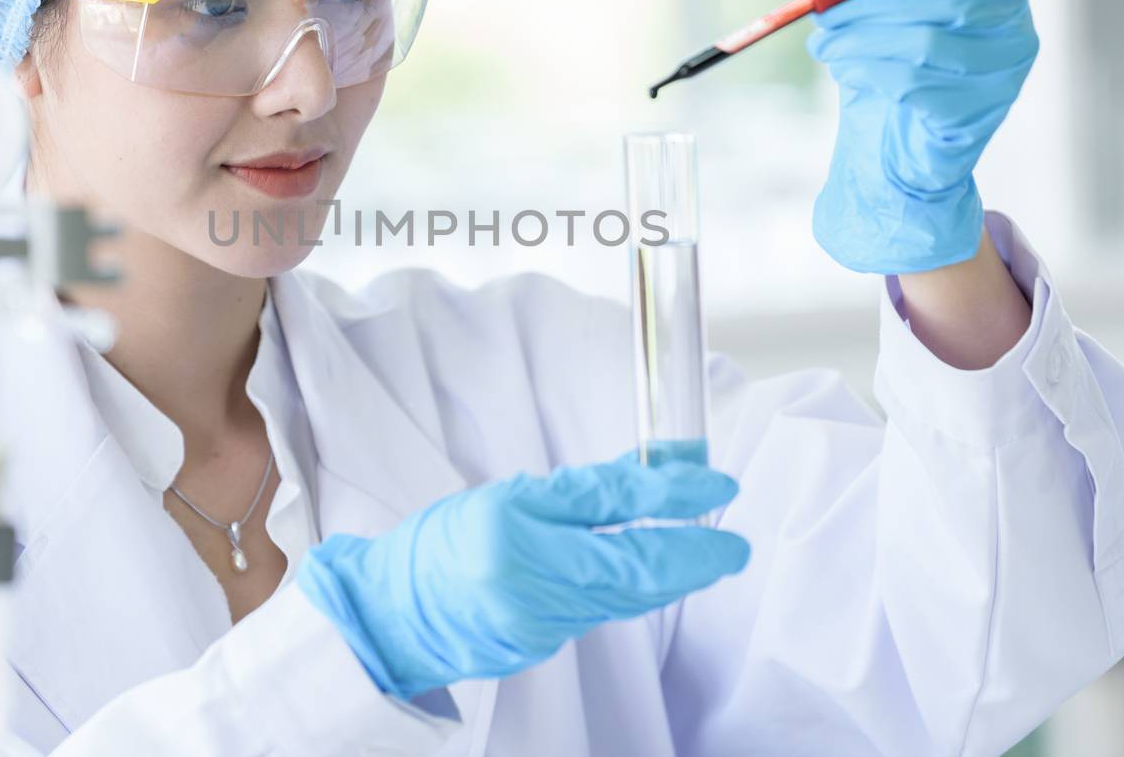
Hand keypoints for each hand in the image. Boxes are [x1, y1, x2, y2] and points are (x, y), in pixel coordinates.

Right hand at [295, 443, 747, 699]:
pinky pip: (602, 612)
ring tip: (706, 554)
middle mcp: (532, 583)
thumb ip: (575, 494)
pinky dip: (634, 592)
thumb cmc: (436, 549)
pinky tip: (653, 577)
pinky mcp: (544, 645)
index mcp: (515, 532)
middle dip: (693, 555)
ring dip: (671, 573)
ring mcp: (540, 623)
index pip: (610, 508)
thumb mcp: (502, 500)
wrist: (389, 615)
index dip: (669, 494)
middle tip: (734, 545)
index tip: (714, 482)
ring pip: (624, 595)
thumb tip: (642, 479)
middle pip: (633, 568)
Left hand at [807, 0, 1038, 273]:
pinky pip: (914, 85)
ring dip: (859, 43)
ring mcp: (1003, 74)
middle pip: (940, 3)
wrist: (904, 141)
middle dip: (868, 6)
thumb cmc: (899, 61)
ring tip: (825, 48)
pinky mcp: (977, 114)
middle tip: (820, 17)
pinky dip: (869, 74)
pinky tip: (847, 72)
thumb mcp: (881, 7)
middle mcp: (1014, 26)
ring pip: (922, 45)